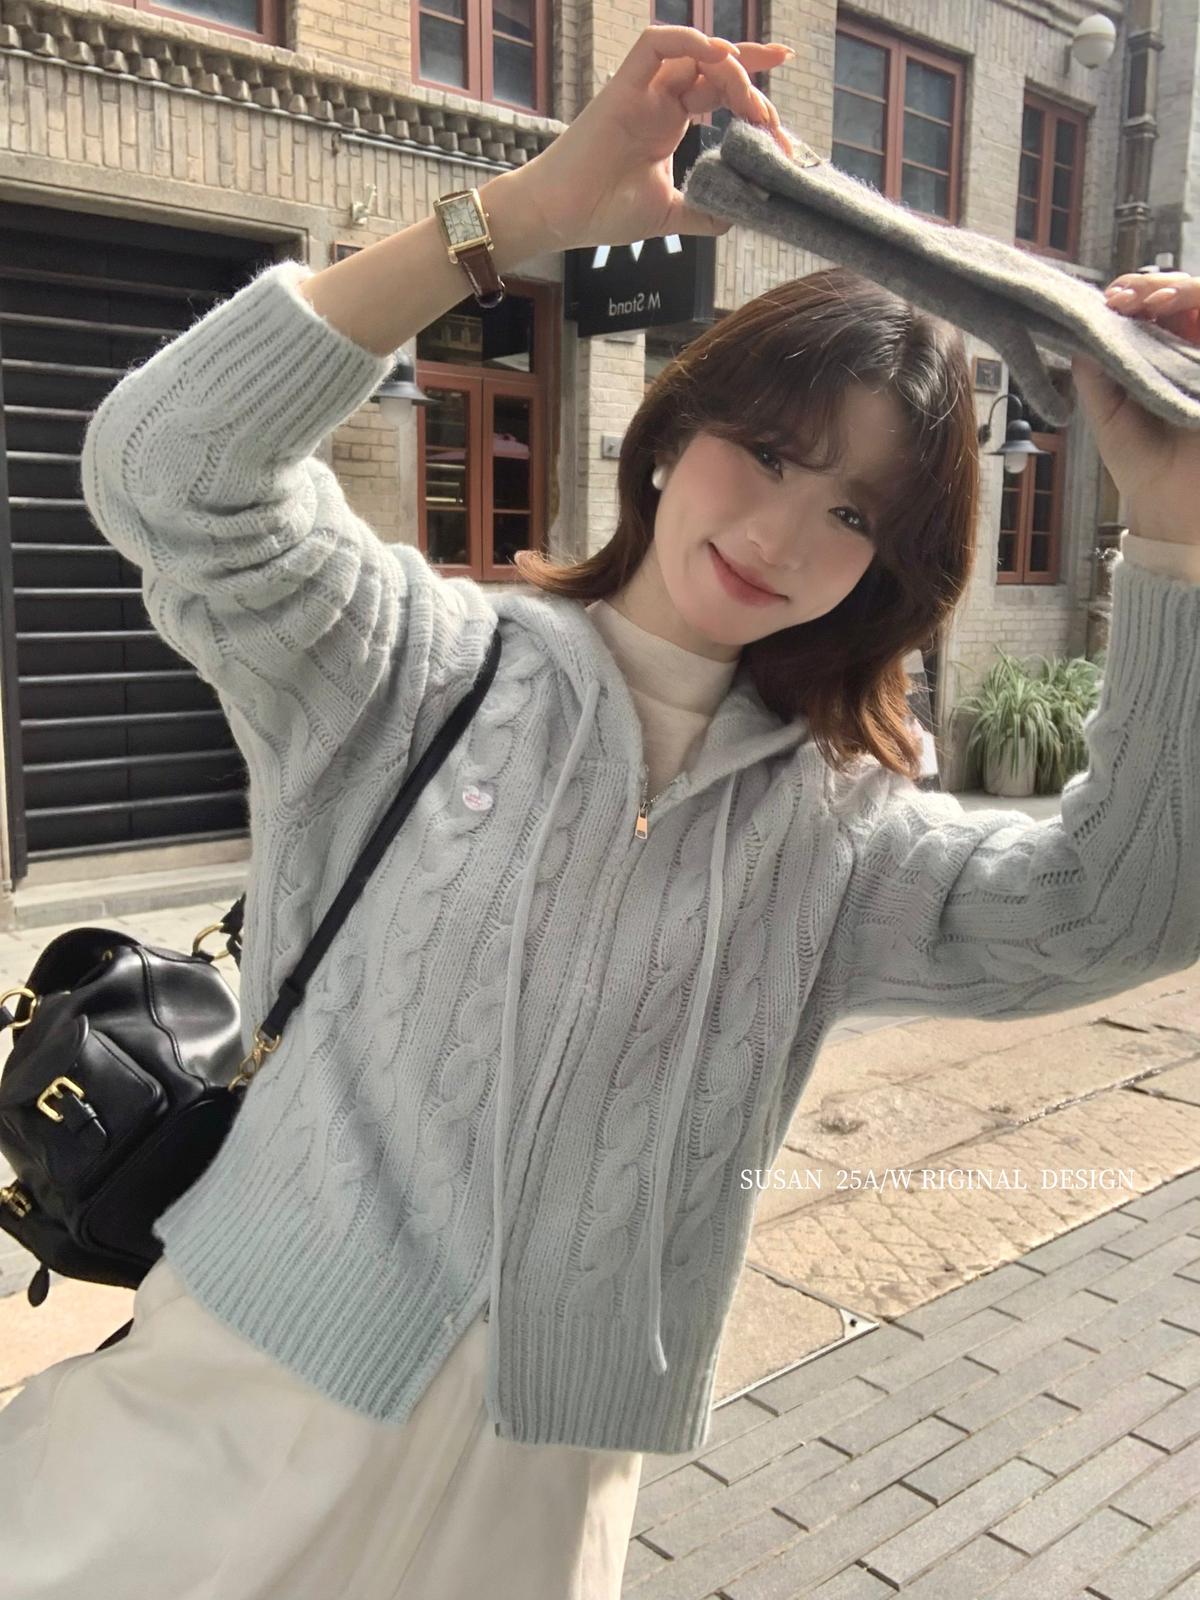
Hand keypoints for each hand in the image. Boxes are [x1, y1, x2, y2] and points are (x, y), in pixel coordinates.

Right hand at [511, 24, 793, 252]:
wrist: (562, 217)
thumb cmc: (604, 212)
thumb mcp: (670, 214)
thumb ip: (707, 210)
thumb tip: (744, 211)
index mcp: (670, 123)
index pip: (719, 92)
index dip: (753, 96)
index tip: (779, 123)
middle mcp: (659, 101)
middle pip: (714, 69)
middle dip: (752, 82)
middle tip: (769, 118)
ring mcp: (642, 91)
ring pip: (693, 53)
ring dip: (729, 66)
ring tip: (748, 100)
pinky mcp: (623, 86)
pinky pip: (654, 44)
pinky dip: (687, 40)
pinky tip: (716, 54)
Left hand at [1071, 271, 1199, 544]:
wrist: (1171, 504)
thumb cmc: (1139, 463)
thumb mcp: (1106, 414)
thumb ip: (1095, 375)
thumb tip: (1077, 332)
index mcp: (1153, 358)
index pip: (1147, 309)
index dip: (1130, 296)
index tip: (1107, 302)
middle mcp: (1185, 351)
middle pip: (1177, 295)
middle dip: (1150, 285)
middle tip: (1124, 297)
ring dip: (1176, 289)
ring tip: (1147, 301)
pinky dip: (1197, 306)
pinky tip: (1172, 310)